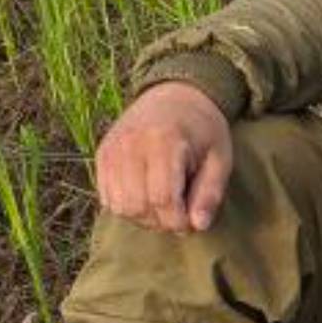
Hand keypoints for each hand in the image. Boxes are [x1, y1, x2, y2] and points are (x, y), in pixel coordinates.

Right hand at [93, 80, 235, 232]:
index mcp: (163, 141)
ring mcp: (111, 150)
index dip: (178, 221)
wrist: (175, 97)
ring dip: (144, 218)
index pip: (162, 198)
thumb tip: (198, 225)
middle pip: (137, 206)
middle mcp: (130, 145)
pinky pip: (106, 197)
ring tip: (164, 208)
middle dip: (161, 222)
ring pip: (119, 206)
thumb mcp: (219, 158)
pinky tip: (147, 198)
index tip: (193, 223)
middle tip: (180, 217)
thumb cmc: (203, 130)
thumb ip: (210, 192)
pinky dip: (127, 207)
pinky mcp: (101, 155)